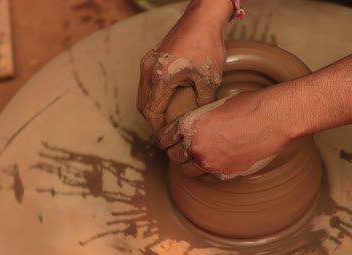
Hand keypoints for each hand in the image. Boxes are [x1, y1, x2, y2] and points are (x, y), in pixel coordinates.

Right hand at [137, 0, 232, 134]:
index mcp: (160, 78)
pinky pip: (147, 83)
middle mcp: (148, 70)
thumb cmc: (207, 45)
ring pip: (144, 94)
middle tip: (167, 134)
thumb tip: (198, 120)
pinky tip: (167, 102)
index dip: (158, 130)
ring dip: (152, 109)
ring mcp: (148, 62)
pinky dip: (153, 96)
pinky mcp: (153, 57)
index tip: (166, 140)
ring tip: (166, 122)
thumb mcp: (208, 79)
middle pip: (143, 106)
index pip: (152, 113)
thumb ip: (202, 103)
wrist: (203, 18)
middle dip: (154, 122)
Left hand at [159, 90, 288, 179]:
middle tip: (183, 149)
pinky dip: (207, 172)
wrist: (272, 118)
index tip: (169, 140)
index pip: (164, 138)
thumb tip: (194, 130)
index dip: (166, 139)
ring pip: (189, 171)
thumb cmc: (247, 106)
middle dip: (177, 152)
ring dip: (191, 164)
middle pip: (174, 156)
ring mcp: (209, 163)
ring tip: (197, 158)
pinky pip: (207, 178)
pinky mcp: (225, 174)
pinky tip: (213, 164)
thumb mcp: (214, 107)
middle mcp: (195, 147)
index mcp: (188, 125)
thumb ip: (199, 122)